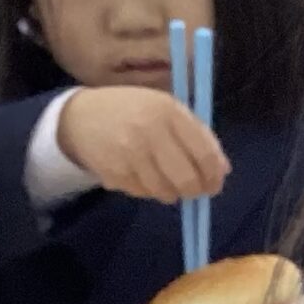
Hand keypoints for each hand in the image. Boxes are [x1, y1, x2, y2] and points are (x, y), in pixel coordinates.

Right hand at [57, 86, 229, 203]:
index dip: (214, 174)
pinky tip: (143, 174)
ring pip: (165, 192)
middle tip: (196, 189)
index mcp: (168, 111)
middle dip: (196, 190)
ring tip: (167, 179)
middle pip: (186, 179)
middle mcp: (148, 132)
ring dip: (172, 192)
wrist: (81, 116)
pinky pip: (144, 194)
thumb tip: (223, 170)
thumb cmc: (134, 111)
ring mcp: (129, 155)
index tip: (216, 183)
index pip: (203, 153)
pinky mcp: (114, 173)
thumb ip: (198, 135)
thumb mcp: (167, 109)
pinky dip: (149, 190)